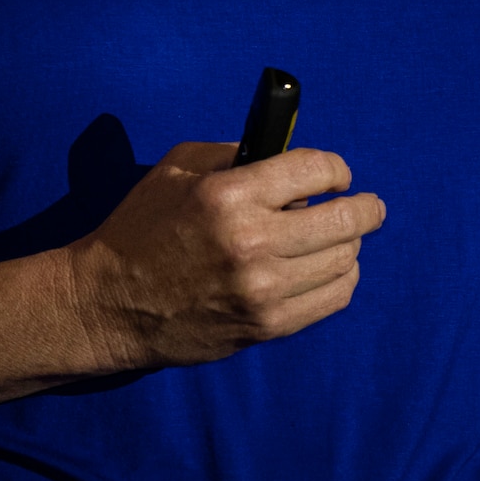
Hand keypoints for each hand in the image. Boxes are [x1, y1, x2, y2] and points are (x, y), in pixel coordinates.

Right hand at [65, 143, 385, 371]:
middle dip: (365, 206)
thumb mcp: (179, 167)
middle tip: (369, 205)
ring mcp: (262, 289)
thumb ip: (237, 153)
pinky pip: (332, 299)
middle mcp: (252, 241)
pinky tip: (329, 269)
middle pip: (344, 218)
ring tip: (340, 238)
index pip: (315, 170)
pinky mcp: (266, 326)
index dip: (337, 169)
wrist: (110, 302)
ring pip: (344, 260)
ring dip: (350, 244)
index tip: (337, 174)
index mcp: (230, 195)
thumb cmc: (142, 226)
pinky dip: (341, 279)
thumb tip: (290, 159)